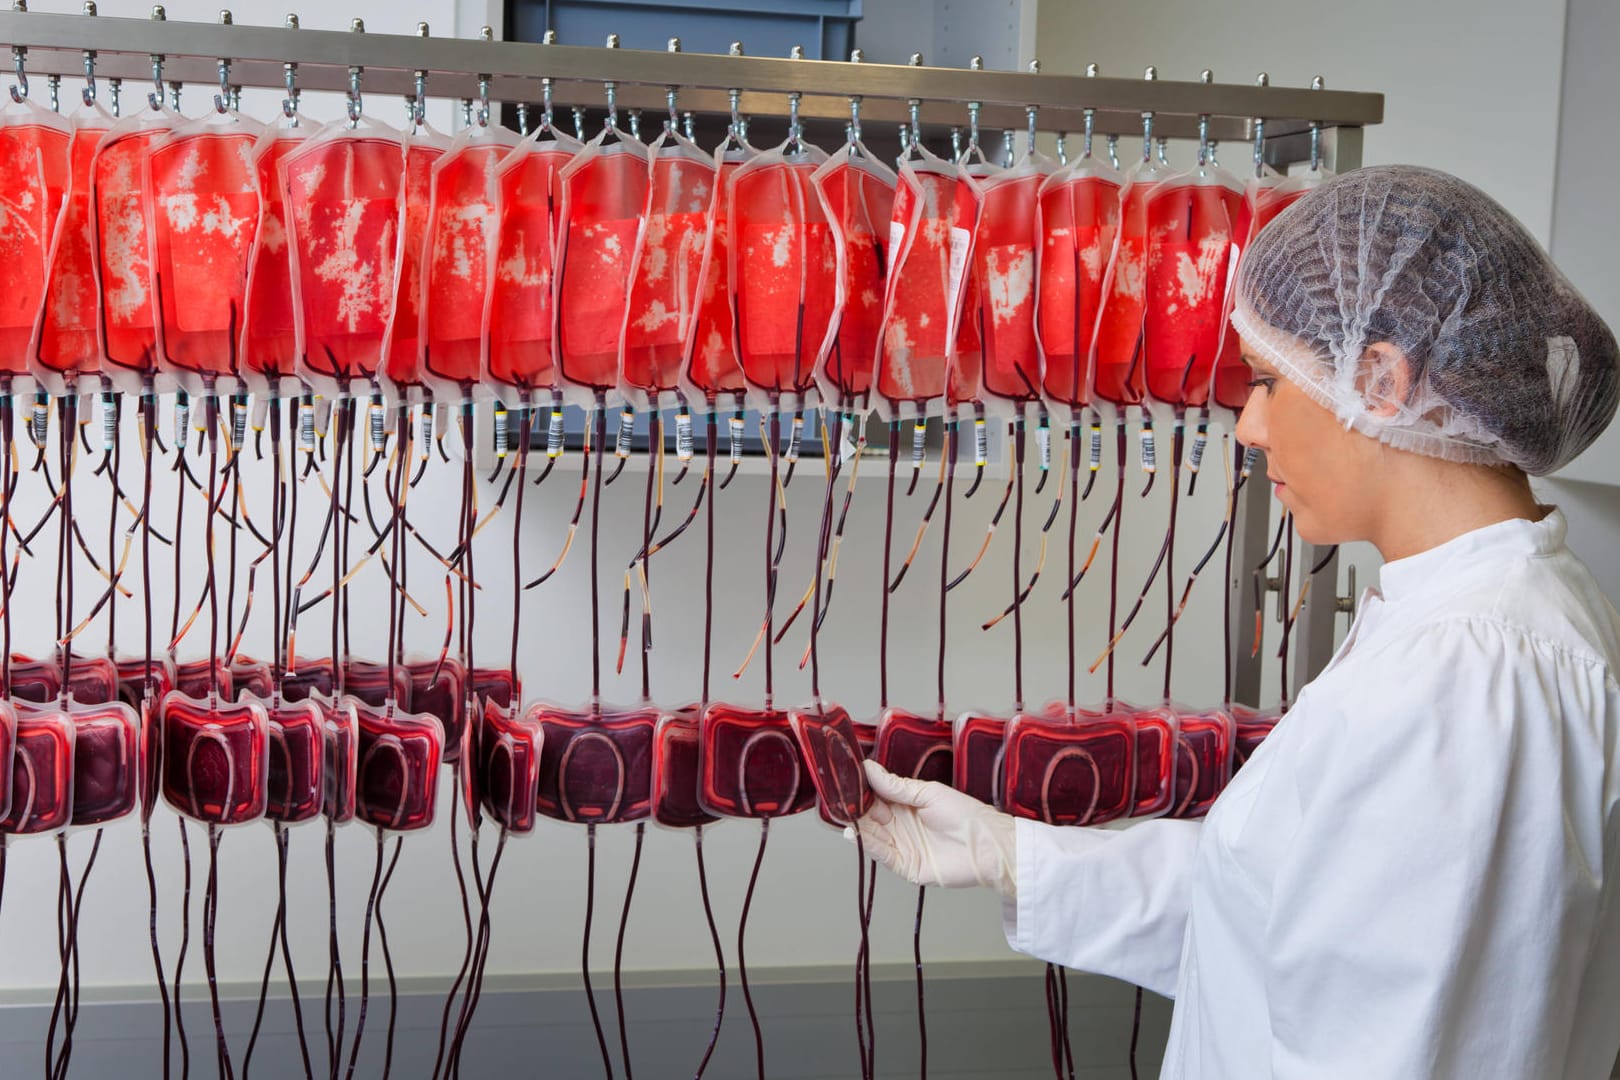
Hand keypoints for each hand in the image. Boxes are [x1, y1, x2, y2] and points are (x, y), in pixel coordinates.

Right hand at [848, 760, 1016, 896]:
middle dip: (855, 808)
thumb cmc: (965, 814)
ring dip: (858, 827)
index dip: (861, 790)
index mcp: (906, 804)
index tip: (845, 781)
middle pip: (870, 816)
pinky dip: (868, 845)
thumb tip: (869, 768)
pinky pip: (882, 855)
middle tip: (840, 799)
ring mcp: (902, 845)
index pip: (876, 797)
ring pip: (872, 835)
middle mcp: (901, 825)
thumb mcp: (928, 793)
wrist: (987, 845)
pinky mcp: (905, 866)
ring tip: (844, 816)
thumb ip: (896, 785)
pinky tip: (857, 834)